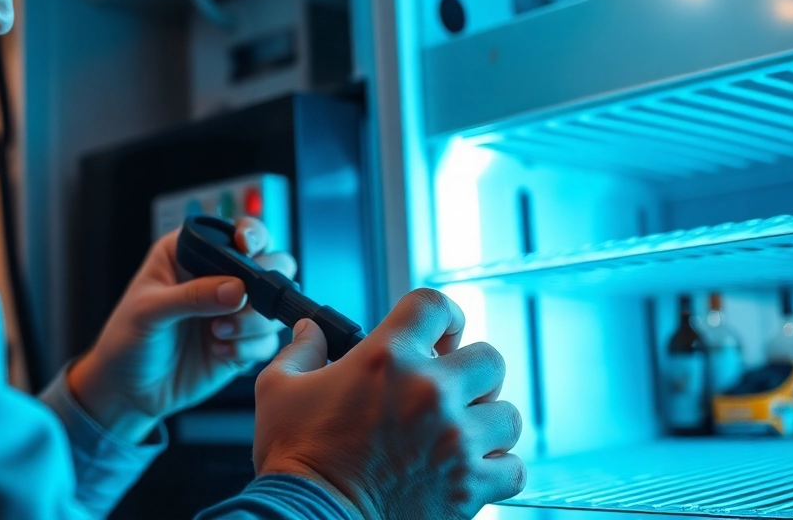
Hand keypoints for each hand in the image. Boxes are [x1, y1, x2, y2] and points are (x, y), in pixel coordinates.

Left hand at [68, 218, 295, 441]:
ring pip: (273, 304)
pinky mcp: (242, 342)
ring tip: (218, 333)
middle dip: (264, 283)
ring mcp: (234, 311)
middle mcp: (218, 278)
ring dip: (254, 320)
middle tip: (242, 302)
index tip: (247, 249)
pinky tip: (220, 352)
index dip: (251, 235)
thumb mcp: (149, 311)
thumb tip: (238, 289)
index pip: (233, 231)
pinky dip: (249, 347)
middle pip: (271, 263)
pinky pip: (267, 340)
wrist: (127, 389)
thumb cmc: (126, 339)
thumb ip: (193, 296)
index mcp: (190, 253)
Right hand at [253, 288, 524, 519]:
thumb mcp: (279, 389)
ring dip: (487, 421)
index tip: (440, 333)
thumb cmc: (295, 458)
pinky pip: (513, 467)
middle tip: (451, 388)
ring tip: (460, 433)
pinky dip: (497, 468)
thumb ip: (302, 350)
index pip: (435, 306)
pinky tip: (470, 468)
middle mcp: (430, 392)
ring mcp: (456, 440)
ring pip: (507, 414)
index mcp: (386, 359)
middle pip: (490, 359)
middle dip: (472, 371)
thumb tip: (311, 330)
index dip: (443, 315)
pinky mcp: (469, 486)